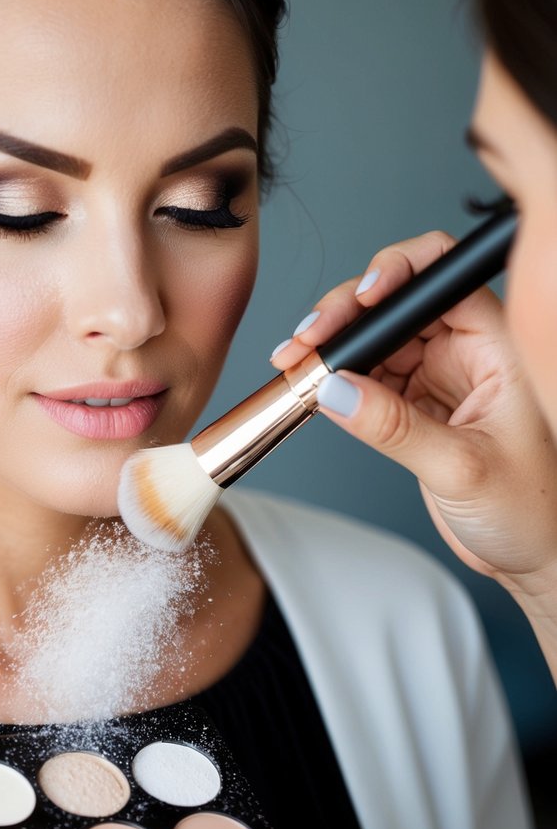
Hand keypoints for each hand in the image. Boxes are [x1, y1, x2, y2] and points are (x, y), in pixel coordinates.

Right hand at [271, 228, 556, 604]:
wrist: (531, 556)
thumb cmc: (531, 511)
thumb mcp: (461, 469)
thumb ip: (394, 428)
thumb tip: (337, 390)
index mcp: (498, 347)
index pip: (443, 277)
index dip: (398, 272)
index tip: (360, 301)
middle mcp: (468, 352)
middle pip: (397, 302)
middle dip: (346, 313)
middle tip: (307, 342)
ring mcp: (439, 377)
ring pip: (376, 338)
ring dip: (334, 347)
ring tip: (298, 367)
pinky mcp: (414, 405)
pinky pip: (368, 377)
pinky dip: (336, 380)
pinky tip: (313, 388)